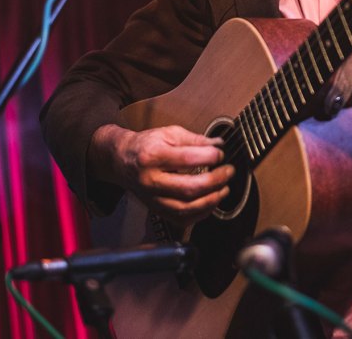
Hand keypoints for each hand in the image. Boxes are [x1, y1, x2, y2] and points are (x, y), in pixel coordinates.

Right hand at [88, 124, 234, 227]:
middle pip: (188, 189)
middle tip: (229, 171)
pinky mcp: (157, 210)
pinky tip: (211, 201)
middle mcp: (150, 181)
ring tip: (224, 188)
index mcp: (152, 156)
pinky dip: (201, 213)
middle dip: (215, 181)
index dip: (209, 157)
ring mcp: (152, 199)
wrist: (122, 161)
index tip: (220, 153)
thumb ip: (195, 139)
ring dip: (211, 200)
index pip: (186, 159)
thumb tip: (218, 145)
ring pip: (185, 209)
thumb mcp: (169, 133)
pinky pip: (182, 219)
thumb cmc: (146, 146)